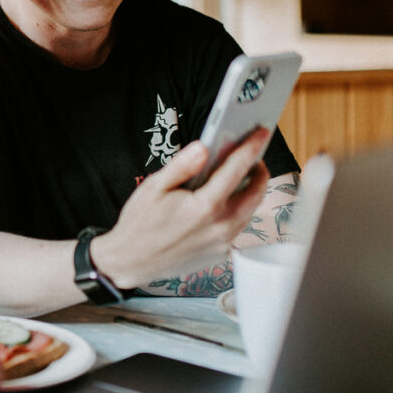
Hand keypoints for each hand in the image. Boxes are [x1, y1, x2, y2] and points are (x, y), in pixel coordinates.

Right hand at [93, 128, 270, 287]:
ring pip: (250, 211)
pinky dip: (236, 210)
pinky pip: (238, 227)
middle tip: (252, 155)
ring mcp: (223, 242)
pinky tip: (221, 202)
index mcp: (205, 206)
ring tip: (238, 175)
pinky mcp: (221, 253)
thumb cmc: (139, 224)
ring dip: (249, 191)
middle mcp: (220, 226)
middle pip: (256, 192)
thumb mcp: (153, 188)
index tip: (261, 131)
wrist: (131, 261)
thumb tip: (203, 147)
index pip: (237, 169)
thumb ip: (182, 166)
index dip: (252, 147)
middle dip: (258, 170)